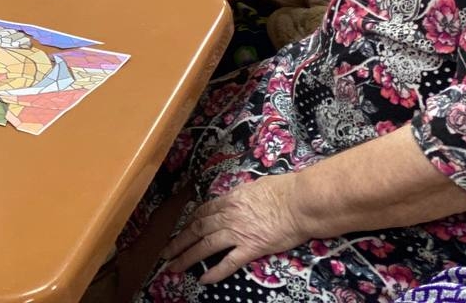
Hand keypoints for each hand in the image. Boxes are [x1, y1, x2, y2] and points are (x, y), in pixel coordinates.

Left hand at [161, 174, 306, 284]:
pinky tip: (204, 279)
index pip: (202, 212)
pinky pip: (229, 262)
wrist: (299, 201)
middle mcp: (228, 216)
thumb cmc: (283, 189)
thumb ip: (242, 196)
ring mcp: (238, 232)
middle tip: (166, 252)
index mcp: (229, 199)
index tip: (181, 230)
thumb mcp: (255, 186)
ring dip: (187, 257)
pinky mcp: (251, 248)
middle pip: (197, 229)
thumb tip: (239, 199)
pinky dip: (215, 272)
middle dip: (180, 241)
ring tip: (174, 267)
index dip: (189, 222)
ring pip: (206, 246)